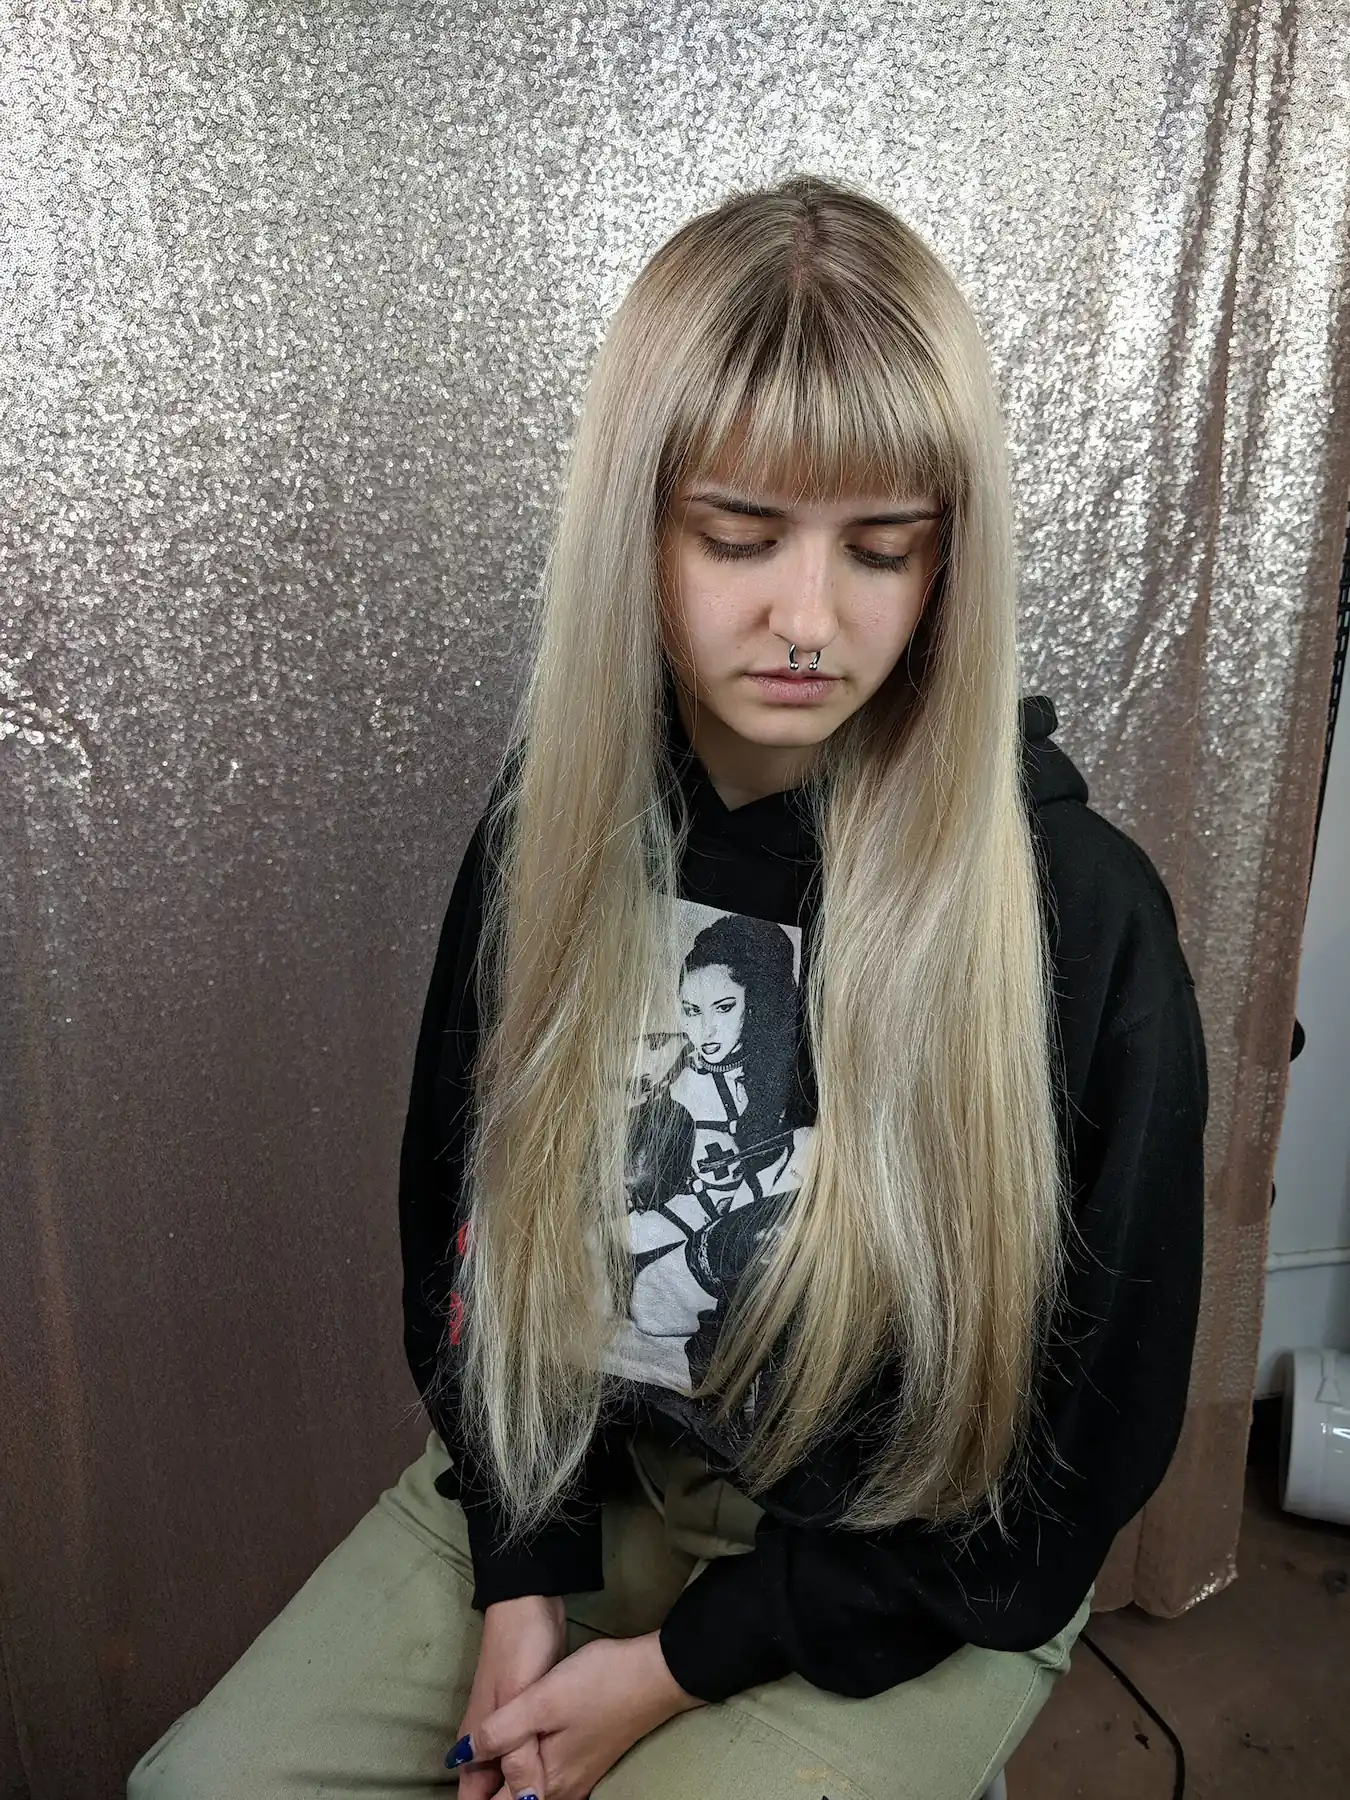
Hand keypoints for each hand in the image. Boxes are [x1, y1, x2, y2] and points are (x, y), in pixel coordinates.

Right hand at [454, 1595, 567, 1799]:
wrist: (529, 1604)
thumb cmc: (521, 1651)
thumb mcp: (521, 1704)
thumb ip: (519, 1757)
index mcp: (477, 1742)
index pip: (473, 1798)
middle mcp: (487, 1742)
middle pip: (491, 1790)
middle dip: (512, 1799)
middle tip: (542, 1799)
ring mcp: (507, 1727)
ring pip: (510, 1774)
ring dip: (525, 1786)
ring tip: (551, 1794)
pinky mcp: (528, 1714)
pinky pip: (526, 1755)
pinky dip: (536, 1769)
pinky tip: (558, 1776)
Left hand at [464, 1630, 705, 1799]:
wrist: (656, 1674)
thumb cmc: (597, 1683)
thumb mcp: (542, 1700)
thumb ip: (500, 1732)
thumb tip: (461, 1756)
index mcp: (544, 1783)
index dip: (474, 1797)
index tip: (462, 1777)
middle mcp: (560, 1791)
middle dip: (490, 1793)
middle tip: (471, 1770)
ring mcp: (578, 1779)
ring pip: (533, 1796)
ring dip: (509, 1787)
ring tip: (490, 1766)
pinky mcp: (588, 1762)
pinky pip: (547, 1785)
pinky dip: (529, 1780)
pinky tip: (522, 1759)